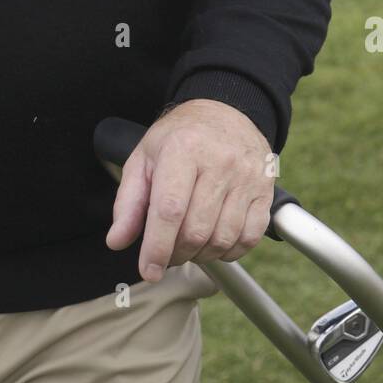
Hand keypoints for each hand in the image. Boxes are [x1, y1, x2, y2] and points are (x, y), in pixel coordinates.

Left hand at [105, 99, 275, 282]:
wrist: (227, 111)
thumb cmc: (180, 138)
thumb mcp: (145, 158)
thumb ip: (128, 201)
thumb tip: (117, 241)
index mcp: (183, 149)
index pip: (170, 210)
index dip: (157, 247)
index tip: (149, 271)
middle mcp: (219, 161)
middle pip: (196, 230)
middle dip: (176, 254)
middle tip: (167, 252)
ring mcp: (246, 177)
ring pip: (223, 238)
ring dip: (202, 255)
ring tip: (189, 245)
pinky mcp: (265, 190)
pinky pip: (249, 238)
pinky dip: (229, 251)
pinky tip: (214, 241)